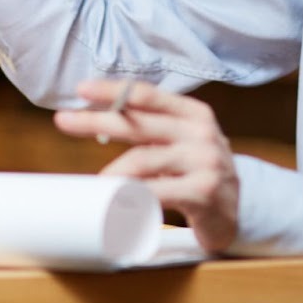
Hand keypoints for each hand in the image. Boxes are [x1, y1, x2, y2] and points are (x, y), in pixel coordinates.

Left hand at [53, 79, 239, 252]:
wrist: (238, 213)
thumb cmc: (198, 173)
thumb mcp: (182, 143)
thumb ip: (152, 129)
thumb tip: (99, 119)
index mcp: (194, 113)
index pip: (147, 94)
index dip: (113, 90)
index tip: (81, 89)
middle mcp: (201, 132)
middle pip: (138, 124)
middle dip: (96, 120)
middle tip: (63, 120)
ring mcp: (205, 161)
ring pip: (143, 161)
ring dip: (111, 172)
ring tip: (92, 182)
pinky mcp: (203, 192)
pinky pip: (156, 192)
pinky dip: (131, 197)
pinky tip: (116, 202)